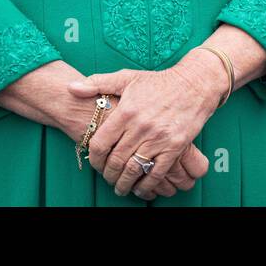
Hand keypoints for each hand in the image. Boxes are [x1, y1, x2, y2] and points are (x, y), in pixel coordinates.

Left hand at [67, 66, 218, 197]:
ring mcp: (158, 138)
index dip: (94, 159)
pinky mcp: (175, 146)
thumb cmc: (159, 81)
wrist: (194, 83)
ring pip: (133, 169)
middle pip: (115, 160)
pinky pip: (157, 172)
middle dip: (108, 175)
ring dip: (124, 183)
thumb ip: (97, 82)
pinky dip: (147, 184)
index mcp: (125, 111)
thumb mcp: (127, 77)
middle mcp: (140, 126)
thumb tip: (71, 88)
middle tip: (108, 179)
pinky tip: (141, 188)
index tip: (96, 163)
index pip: (100, 143)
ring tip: (121, 188)